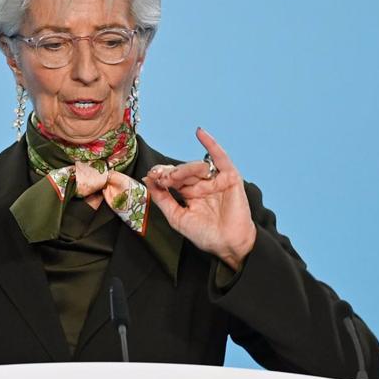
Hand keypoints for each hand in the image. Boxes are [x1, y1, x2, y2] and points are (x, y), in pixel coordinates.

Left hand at [142, 128, 256, 270]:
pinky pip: (220, 157)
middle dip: (170, 173)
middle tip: (161, 177)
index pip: (173, 178)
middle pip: (183, 171)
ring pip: (196, 166)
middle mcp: (202, 185)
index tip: (150, 176)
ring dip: (183, 169)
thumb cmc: (205, 235)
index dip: (161, 175)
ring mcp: (216, 180)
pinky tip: (199, 133)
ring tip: (173, 177)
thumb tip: (148, 181)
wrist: (228, 244)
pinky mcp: (230, 177)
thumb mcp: (177, 218)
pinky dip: (211, 144)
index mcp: (190, 194)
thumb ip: (162, 200)